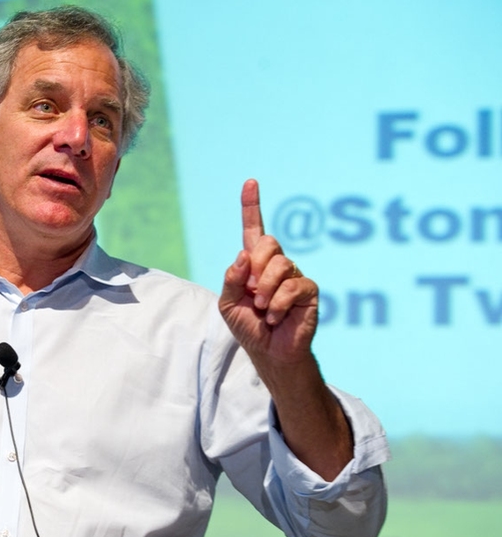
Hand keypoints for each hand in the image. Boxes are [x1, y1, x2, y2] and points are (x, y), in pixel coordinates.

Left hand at [218, 179, 318, 364]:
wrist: (268, 353)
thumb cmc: (249, 328)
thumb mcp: (228, 304)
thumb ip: (232, 279)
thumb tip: (244, 255)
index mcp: (254, 264)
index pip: (254, 230)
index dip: (251, 206)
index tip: (250, 182)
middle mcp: (276, 265)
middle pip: (268, 243)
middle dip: (255, 267)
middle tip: (253, 293)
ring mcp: (294, 276)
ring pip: (280, 264)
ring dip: (265, 290)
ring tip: (264, 310)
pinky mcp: (308, 291)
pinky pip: (293, 286)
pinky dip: (278, 304)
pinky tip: (276, 318)